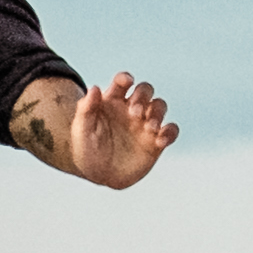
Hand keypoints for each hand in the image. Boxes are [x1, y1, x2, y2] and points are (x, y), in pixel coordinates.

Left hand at [13, 72, 180, 188]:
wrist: (98, 175)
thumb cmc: (86, 149)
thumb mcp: (81, 130)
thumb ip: (86, 109)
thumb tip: (94, 87)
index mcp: (112, 101)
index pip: (122, 82)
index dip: (125, 78)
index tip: (127, 82)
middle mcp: (132, 108)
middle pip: (145, 90)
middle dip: (143, 96)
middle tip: (135, 112)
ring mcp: (145, 124)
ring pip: (160, 106)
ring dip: (158, 112)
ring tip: (150, 127)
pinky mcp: (156, 141)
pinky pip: (171, 130)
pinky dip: (170, 132)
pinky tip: (160, 141)